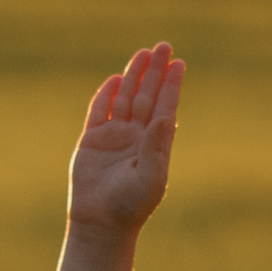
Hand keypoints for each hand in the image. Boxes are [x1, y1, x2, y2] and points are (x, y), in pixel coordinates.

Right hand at [67, 41, 181, 234]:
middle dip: (154, 72)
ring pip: (125, 98)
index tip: (179, 64)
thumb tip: (167, 116)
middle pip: (147, 96)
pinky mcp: (92, 141)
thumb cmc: (130, 205)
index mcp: (154, 145)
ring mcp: (114, 137)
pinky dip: (106, 95)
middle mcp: (136, 137)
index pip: (165, 107)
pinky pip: (99, 111)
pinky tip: (116, 79)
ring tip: (143, 53)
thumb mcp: (150, 177)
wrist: (100, 224)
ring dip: (133, 76)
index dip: (171, 85)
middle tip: (163, 46)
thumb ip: (157, 146)